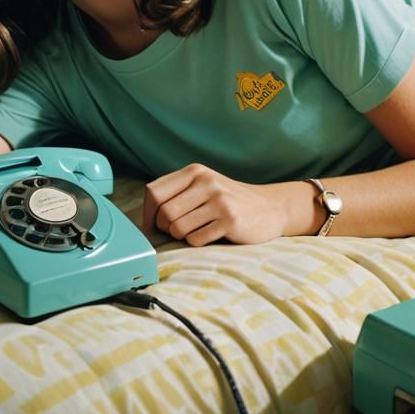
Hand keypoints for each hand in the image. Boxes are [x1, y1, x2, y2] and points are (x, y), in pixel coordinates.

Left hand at [142, 164, 288, 246]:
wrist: (269, 208)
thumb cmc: (227, 202)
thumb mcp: (203, 187)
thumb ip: (176, 196)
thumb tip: (144, 224)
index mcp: (194, 171)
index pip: (153, 192)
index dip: (148, 214)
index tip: (153, 226)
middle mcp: (206, 181)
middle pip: (164, 213)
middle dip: (166, 229)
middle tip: (180, 231)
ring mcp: (219, 199)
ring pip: (178, 228)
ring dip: (183, 237)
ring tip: (198, 230)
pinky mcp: (230, 219)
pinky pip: (196, 240)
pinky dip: (198, 243)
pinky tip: (212, 235)